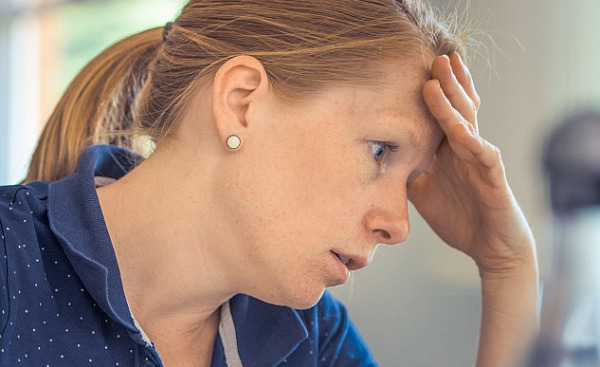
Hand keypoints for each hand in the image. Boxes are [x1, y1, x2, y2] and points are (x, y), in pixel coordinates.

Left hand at [408, 53, 534, 276]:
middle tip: (435, 58)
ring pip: (467, 126)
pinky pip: (485, 158)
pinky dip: (473, 144)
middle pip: (457, 110)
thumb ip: (406, 173)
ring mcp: (481, 163)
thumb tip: (377, 161)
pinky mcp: (494, 180)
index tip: (419, 68)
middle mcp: (466, 151)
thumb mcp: (422, 192)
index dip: (435, 92)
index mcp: (450, 151)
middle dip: (446, 84)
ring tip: (439, 81)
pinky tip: (461, 131)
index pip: (443, 114)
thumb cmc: (459, 216)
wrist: (489, 247)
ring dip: (453, 104)